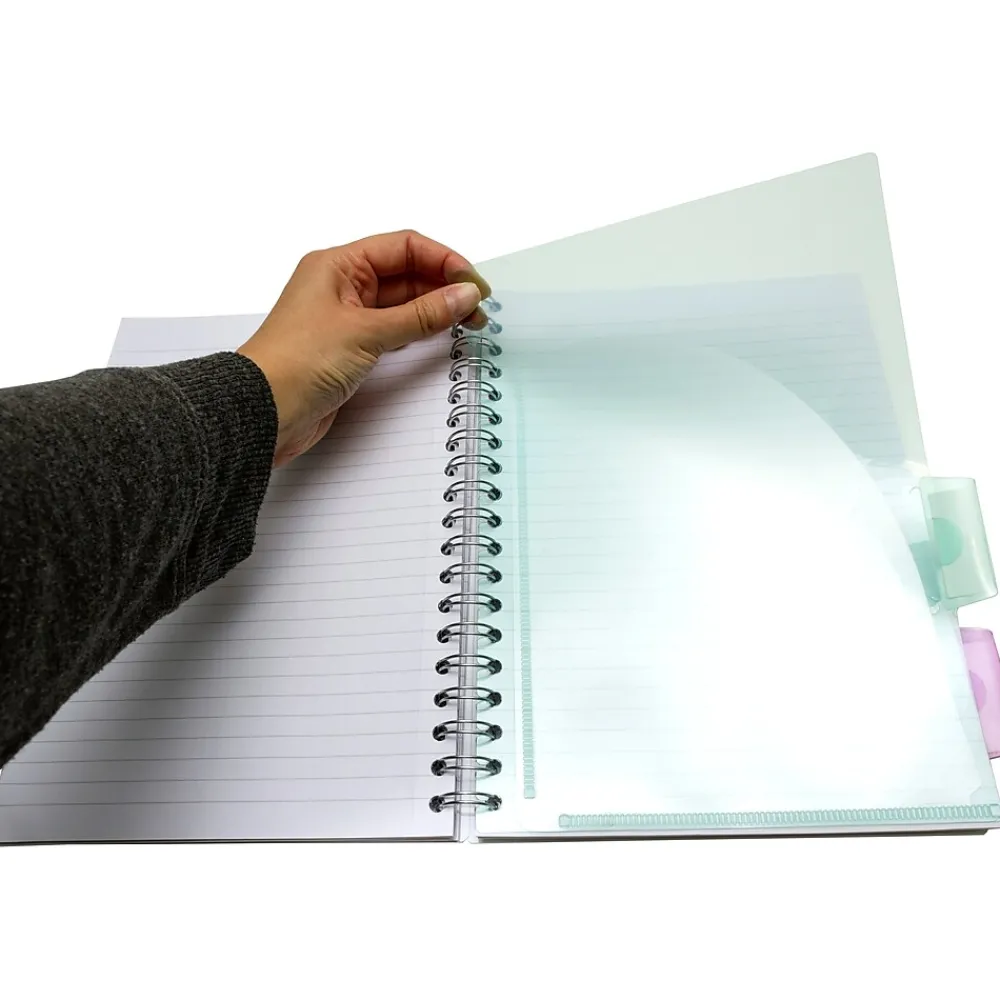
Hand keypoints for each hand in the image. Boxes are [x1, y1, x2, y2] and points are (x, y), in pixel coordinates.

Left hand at [237, 230, 489, 465]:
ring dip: (435, 311)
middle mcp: (342, 285)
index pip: (403, 247)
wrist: (262, 412)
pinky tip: (440, 337)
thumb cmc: (295, 363)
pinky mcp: (350, 349)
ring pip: (402, 304)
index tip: (473, 284)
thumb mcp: (366, 332)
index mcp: (338, 265)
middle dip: (445, 287)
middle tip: (478, 309)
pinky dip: (419, 332)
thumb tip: (463, 296)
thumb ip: (421, 315)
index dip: (444, 261)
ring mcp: (347, 318)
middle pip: (406, 273)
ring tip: (468, 324)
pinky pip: (394, 331)